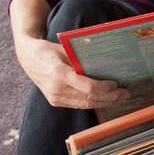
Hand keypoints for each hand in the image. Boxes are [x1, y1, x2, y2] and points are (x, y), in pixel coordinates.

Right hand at [15, 37, 129, 110]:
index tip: (116, 84)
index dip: (105, 89)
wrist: (28, 58)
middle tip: (125, 94)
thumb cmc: (49, 50)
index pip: (88, 88)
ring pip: (85, 105)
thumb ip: (82, 59)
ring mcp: (55, 98)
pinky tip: (105, 100)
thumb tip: (107, 64)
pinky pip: (78, 105)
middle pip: (89, 99)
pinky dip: (93, 103)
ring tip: (119, 98)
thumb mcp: (66, 49)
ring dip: (104, 103)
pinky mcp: (55, 101)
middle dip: (110, 98)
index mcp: (60, 74)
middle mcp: (57, 89)